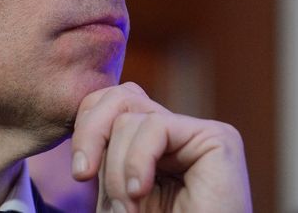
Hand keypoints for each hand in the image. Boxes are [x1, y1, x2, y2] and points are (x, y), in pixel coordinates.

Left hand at [70, 82, 251, 212]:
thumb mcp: (115, 191)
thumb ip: (104, 153)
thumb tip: (85, 110)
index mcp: (154, 144)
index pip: (111, 103)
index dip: (86, 127)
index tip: (79, 173)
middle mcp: (178, 134)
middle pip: (119, 97)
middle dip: (90, 134)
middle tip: (81, 175)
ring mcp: (199, 134)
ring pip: (131, 117)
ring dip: (116, 168)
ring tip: (126, 207)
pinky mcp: (218, 139)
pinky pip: (155, 126)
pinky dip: (136, 161)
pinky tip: (139, 191)